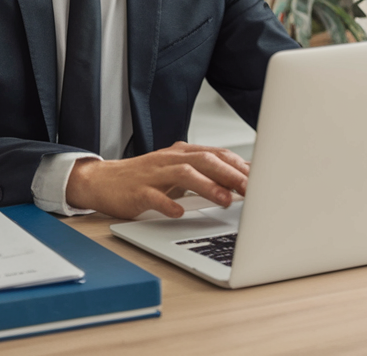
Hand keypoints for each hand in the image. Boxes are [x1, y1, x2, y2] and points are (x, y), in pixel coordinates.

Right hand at [65, 141, 249, 219]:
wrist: (103, 181)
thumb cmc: (145, 178)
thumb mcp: (177, 171)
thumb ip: (205, 173)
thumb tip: (242, 179)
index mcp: (181, 153)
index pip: (216, 154)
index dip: (239, 165)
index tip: (262, 178)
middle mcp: (169, 159)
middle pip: (204, 160)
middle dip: (230, 174)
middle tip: (251, 189)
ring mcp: (153, 174)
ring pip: (184, 174)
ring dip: (207, 186)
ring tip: (225, 200)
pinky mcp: (137, 191)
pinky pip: (154, 196)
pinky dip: (168, 204)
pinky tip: (179, 212)